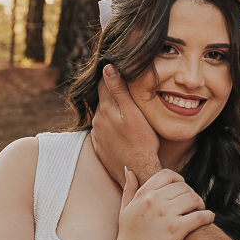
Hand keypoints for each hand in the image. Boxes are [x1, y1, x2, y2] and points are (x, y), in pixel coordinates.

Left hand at [93, 64, 160, 184]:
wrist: (138, 172)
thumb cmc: (142, 142)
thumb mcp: (134, 112)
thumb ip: (119, 89)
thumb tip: (107, 67)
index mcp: (105, 109)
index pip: (103, 83)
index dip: (111, 76)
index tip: (119, 71)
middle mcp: (97, 120)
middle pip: (102, 99)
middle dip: (111, 93)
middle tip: (127, 91)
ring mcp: (97, 135)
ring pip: (102, 115)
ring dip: (111, 111)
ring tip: (126, 112)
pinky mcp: (99, 147)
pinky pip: (103, 130)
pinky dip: (110, 126)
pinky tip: (122, 130)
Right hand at [114, 168, 213, 239]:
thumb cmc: (128, 236)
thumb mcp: (124, 209)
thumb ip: (129, 189)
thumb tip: (129, 171)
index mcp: (144, 194)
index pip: (167, 175)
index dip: (179, 179)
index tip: (183, 189)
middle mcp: (155, 201)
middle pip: (183, 187)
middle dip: (191, 193)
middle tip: (194, 204)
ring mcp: (166, 215)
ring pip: (193, 199)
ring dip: (200, 204)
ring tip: (200, 210)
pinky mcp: (176, 230)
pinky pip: (199, 216)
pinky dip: (208, 216)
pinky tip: (209, 218)